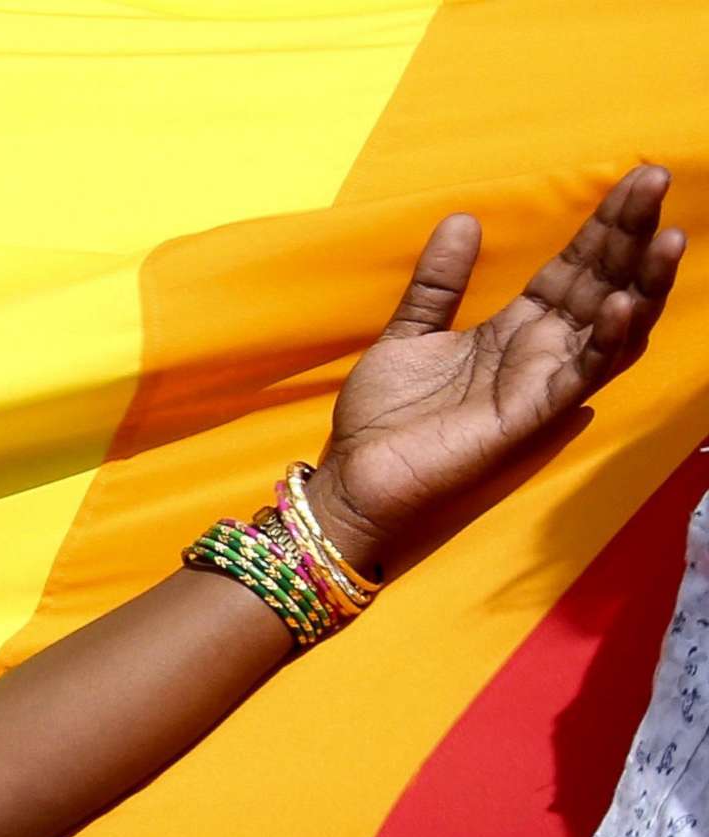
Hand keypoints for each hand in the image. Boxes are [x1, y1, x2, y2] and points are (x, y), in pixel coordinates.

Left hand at [312, 166, 683, 572]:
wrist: (354, 476)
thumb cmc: (385, 414)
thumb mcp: (411, 331)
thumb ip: (440, 281)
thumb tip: (465, 218)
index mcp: (515, 329)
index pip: (574, 267)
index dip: (604, 225)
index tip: (634, 176)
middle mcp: (539, 352)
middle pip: (600, 284)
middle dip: (629, 235)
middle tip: (655, 178)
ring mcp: (540, 384)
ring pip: (610, 329)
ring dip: (641, 284)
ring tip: (665, 237)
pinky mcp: (529, 418)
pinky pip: (578, 377)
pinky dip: (603, 342)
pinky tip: (620, 305)